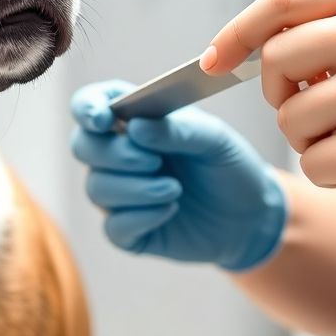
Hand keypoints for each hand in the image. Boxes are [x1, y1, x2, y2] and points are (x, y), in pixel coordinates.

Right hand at [70, 81, 286, 270]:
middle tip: (154, 161)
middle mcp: (119, 154)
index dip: (87, 108)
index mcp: (135, 119)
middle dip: (114, 154)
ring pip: (97, 187)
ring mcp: (120, 193)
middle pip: (83, 146)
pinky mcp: (129, 230)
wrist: (251, 217)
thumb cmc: (228, 167)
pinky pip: (114, 226)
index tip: (103, 119)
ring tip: (174, 188)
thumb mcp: (215, 139)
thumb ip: (178, 129)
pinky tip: (169, 210)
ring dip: (136, 188)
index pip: (92, 104)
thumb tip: (135, 127)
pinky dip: (141, 217)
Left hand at [201, 0, 335, 216]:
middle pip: (276, 58)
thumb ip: (325, 23)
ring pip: (287, 116)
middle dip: (279, 90)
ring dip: (307, 135)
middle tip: (315, 104)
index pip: (285, 0)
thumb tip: (236, 46)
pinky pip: (311, 160)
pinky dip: (328, 169)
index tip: (213, 59)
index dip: (238, 31)